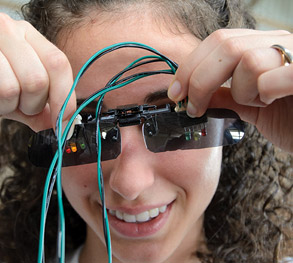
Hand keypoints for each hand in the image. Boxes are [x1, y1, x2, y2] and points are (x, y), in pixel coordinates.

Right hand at [0, 13, 75, 130]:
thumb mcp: (23, 88)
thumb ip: (45, 104)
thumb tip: (64, 124)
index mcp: (29, 36)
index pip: (58, 64)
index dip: (65, 100)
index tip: (64, 124)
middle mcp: (9, 31)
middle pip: (38, 80)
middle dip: (34, 105)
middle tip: (24, 107)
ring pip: (13, 89)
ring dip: (12, 106)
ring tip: (6, 101)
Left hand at [168, 29, 292, 152]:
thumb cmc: (291, 118)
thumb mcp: (252, 107)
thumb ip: (226, 96)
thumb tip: (195, 95)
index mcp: (262, 47)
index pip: (217, 41)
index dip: (190, 66)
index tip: (177, 93)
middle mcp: (279, 43)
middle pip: (224, 46)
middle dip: (199, 80)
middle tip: (193, 106)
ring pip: (247, 60)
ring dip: (241, 91)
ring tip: (256, 103)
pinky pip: (274, 75)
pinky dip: (263, 92)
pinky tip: (271, 101)